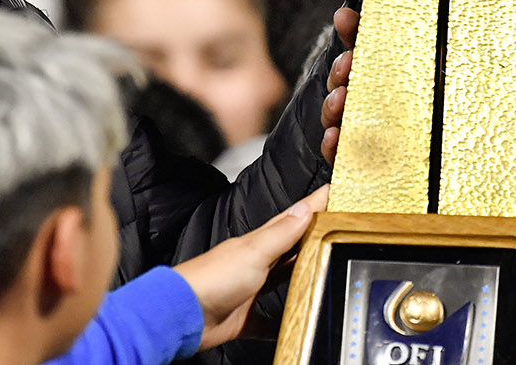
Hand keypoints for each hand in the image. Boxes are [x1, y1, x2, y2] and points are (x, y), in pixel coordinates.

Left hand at [174, 185, 328, 348]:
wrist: (183, 314)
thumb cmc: (211, 278)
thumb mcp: (254, 251)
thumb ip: (281, 233)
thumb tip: (304, 209)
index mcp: (258, 243)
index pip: (291, 219)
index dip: (312, 206)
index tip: (331, 192)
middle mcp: (254, 263)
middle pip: (288, 248)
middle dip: (310, 238)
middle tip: (333, 227)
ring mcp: (248, 289)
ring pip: (280, 279)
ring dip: (298, 274)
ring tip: (320, 268)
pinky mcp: (243, 316)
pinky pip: (266, 320)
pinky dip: (279, 322)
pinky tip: (290, 322)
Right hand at [319, 9, 515, 165]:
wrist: (503, 198)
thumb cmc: (509, 145)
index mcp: (427, 75)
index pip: (388, 42)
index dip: (362, 26)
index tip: (347, 14)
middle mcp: (402, 98)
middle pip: (360, 71)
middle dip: (343, 64)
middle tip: (344, 62)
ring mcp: (388, 129)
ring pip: (349, 107)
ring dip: (336, 100)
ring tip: (340, 99)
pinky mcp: (380, 164)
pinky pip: (350, 152)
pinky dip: (337, 145)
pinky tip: (335, 140)